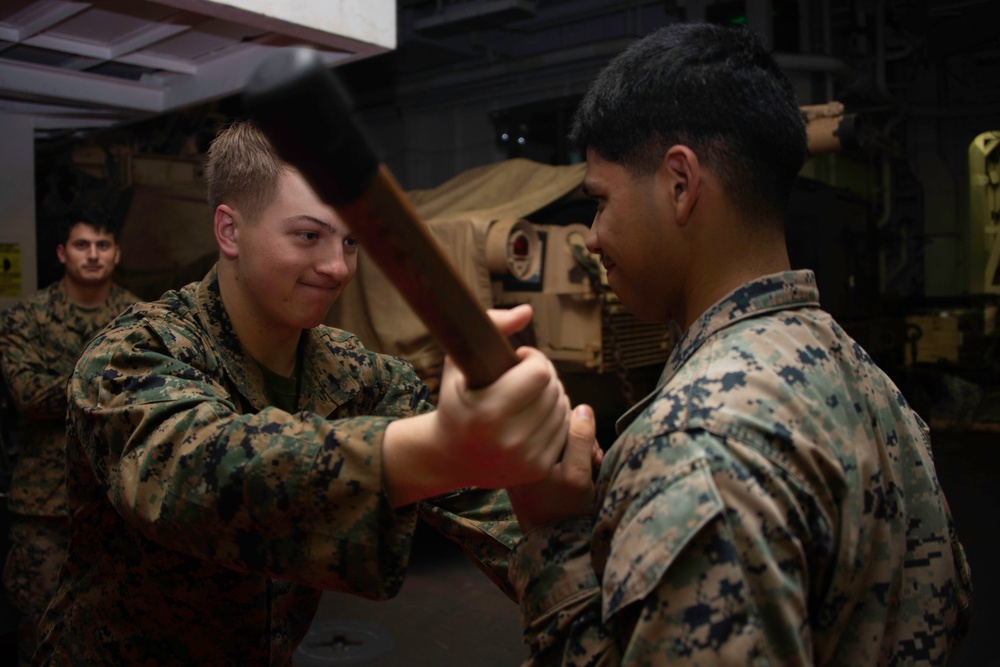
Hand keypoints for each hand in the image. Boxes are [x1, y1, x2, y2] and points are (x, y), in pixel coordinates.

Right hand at [382, 304, 570, 505]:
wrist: (450, 457)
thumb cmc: (456, 403)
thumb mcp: (457, 364)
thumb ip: (489, 327)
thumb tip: (526, 311)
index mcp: (488, 413)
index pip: (540, 373)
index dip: (533, 359)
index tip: (518, 359)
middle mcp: (509, 440)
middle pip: (554, 390)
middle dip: (543, 376)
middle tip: (524, 377)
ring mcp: (526, 459)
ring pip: (563, 409)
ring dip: (551, 396)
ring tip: (528, 395)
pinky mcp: (538, 470)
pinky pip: (564, 430)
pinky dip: (554, 417)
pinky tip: (534, 415)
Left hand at [507, 403, 600, 532]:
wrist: (555, 546)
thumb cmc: (565, 513)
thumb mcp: (577, 476)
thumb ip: (580, 440)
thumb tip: (583, 408)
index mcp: (522, 453)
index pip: (555, 420)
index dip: (581, 432)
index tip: (592, 456)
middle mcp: (518, 453)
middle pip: (556, 427)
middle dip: (580, 440)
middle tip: (594, 462)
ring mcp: (523, 461)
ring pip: (557, 438)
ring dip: (579, 449)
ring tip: (590, 468)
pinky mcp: (529, 469)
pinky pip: (553, 450)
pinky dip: (571, 457)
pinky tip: (581, 472)